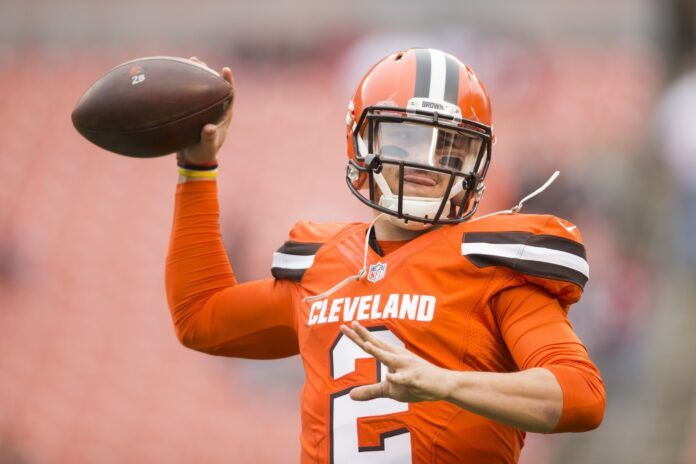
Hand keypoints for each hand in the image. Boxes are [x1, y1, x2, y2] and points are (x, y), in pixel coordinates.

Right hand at [177, 56, 234, 166]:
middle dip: (208, 72)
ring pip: (201, 88)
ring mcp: (204, 109)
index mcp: (224, 115)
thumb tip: (209, 128)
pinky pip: (189, 95)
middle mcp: (215, 109)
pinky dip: (183, 86)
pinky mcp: (193, 111)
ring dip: (196, 75)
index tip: (225, 69)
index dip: (228, 82)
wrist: (193, 159)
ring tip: (189, 61)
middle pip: (214, 87)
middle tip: (199, 61)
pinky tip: (172, 77)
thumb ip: (209, 138)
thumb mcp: (207, 148)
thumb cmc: (203, 154)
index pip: (229, 95)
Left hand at [339, 321, 454, 402]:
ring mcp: (407, 367)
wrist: (442, 384)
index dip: (358, 336)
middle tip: (350, 324)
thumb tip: (350, 395)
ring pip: (390, 359)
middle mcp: (398, 357)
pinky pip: (405, 379)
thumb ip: (370, 391)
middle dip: (364, 336)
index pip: (372, 345)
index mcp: (392, 356)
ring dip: (379, 352)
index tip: (344, 326)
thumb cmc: (415, 383)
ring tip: (366, 344)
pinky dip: (398, 378)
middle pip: (378, 345)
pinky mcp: (415, 379)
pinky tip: (389, 377)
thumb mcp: (390, 390)